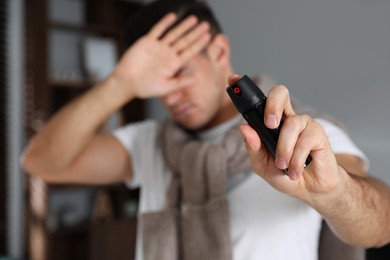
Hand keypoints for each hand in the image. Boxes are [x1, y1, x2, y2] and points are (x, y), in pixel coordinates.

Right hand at [112, 13, 210, 98]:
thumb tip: (195, 80)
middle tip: (206, 25)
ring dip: (183, 26)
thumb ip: (179, 82)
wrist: (127, 83)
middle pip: (184, 41)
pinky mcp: (147, 42)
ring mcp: (158, 47)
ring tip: (194, 19)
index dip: (198, 44)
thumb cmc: (145, 88)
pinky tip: (173, 16)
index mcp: (174, 64)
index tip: (208, 37)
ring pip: (174, 34)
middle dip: (195, 33)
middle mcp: (168, 54)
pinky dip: (164, 23)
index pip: (189, 52)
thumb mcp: (165, 88)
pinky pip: (157, 30)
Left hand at [228, 75, 342, 200]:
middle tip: (269, 125)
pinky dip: (297, 158)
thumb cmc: (284, 173)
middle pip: (280, 93)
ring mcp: (303, 124)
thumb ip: (252, 147)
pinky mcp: (318, 133)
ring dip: (284, 149)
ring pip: (291, 124)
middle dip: (272, 105)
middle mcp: (287, 118)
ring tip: (283, 166)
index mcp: (270, 122)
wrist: (308, 189)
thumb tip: (244, 128)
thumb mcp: (261, 164)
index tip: (232, 79)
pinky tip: (295, 170)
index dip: (246, 88)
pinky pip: (305, 139)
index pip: (259, 101)